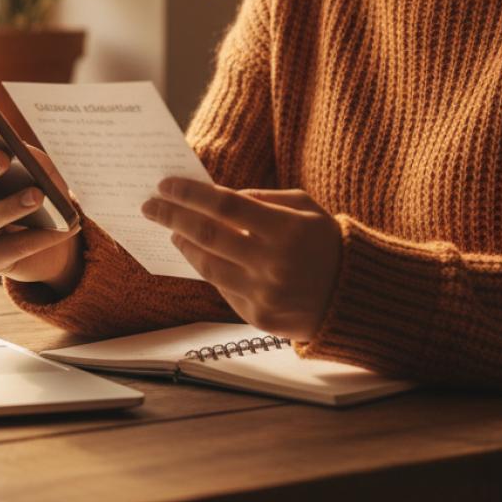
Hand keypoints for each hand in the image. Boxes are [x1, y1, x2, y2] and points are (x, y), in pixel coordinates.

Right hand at [0, 113, 82, 289]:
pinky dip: (38, 238)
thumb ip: (25, 156)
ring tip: (38, 194)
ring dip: (12, 205)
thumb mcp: (32, 165)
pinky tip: (60, 229)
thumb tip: (22, 154)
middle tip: (3, 157)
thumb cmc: (33, 187)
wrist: (49, 235)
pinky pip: (11, 249)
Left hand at [141, 179, 341, 340]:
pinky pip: (220, 287)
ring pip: (206, 265)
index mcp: (286, 229)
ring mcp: (262, 294)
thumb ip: (263, 198)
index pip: (225, 204)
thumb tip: (218, 197)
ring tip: (171, 228)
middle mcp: (271, 263)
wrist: (351, 299)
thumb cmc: (326, 243)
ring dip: (183, 243)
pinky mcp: (256, 317)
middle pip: (207, 235)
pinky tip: (196, 253)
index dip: (190, 193)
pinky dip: (205, 267)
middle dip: (172, 216)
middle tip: (149, 205)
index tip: (165, 184)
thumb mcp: (305, 208)